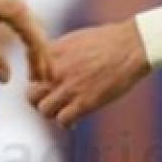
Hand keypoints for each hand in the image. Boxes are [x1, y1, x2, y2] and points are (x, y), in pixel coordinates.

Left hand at [0, 0, 51, 83]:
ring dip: (33, 47)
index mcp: (16, 8)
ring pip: (30, 25)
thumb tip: (6, 79)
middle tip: (43, 79)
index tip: (45, 80)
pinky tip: (19, 45)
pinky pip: (21, 20)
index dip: (41, 61)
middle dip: (41, 56)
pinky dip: (25, 36)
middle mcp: (17, 1)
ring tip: (32, 67)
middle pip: (38, 32)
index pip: (37, 39)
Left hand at [27, 21, 150, 127]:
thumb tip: (50, 63)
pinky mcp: (84, 102)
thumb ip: (59, 52)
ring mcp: (69, 87)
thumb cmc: (109, 40)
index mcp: (53, 53)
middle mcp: (56, 71)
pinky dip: (67, 123)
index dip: (39, 83)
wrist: (131, 45)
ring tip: (65, 111)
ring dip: (54, 113)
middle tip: (53, 102)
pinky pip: (63, 121)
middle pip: (31, 95)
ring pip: (44, 110)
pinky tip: (75, 120)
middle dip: (40, 100)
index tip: (49, 86)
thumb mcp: (75, 38)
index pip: (30, 75)